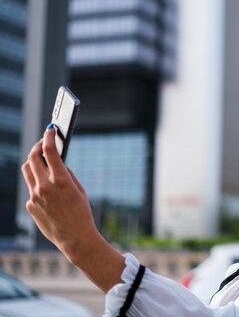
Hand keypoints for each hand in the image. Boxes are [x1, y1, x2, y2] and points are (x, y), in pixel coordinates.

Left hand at [21, 127, 123, 291]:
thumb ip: (66, 174)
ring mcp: (34, 196)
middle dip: (38, 147)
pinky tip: (47, 188)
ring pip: (27, 170)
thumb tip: (57, 162)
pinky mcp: (30, 205)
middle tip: (43, 143)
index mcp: (60, 180)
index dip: (48, 137)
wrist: (74, 237)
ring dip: (33, 162)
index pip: (49, 151)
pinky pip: (31, 188)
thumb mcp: (79, 189)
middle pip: (33, 158)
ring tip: (40, 160)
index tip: (50, 130)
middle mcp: (44, 186)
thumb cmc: (82, 212)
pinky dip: (38, 183)